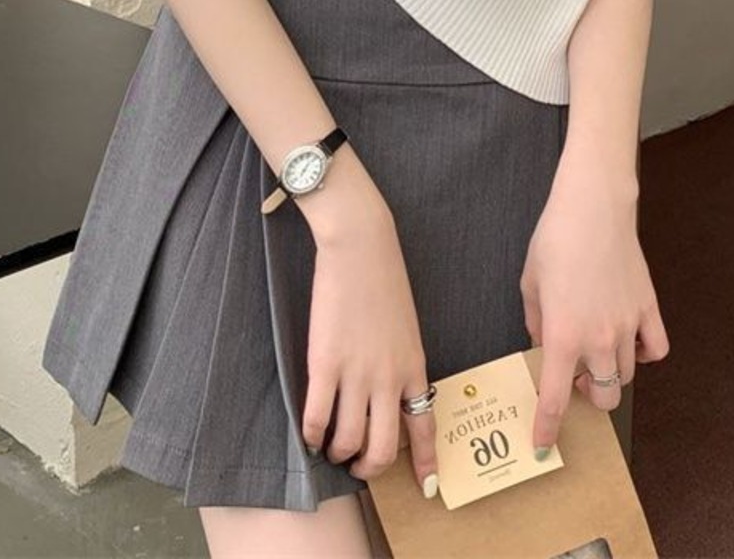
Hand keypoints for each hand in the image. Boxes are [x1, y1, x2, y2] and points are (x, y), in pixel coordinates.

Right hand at [301, 187, 439, 498]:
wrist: (361, 247)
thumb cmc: (384, 279)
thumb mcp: (406, 326)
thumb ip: (400, 362)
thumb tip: (389, 392)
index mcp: (414, 367)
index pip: (425, 426)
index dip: (425, 462)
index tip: (426, 486)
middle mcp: (389, 378)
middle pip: (383, 447)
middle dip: (368, 468)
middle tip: (356, 467)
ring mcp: (357, 372)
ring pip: (347, 439)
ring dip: (336, 453)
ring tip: (329, 448)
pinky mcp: (325, 362)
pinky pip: (316, 417)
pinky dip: (310, 434)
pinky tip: (307, 432)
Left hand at [519, 170, 669, 452]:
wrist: (594, 208)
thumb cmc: (555, 239)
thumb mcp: (530, 283)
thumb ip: (537, 323)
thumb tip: (545, 345)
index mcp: (563, 335)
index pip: (555, 398)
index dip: (548, 426)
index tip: (543, 443)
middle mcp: (599, 339)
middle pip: (604, 397)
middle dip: (588, 394)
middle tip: (575, 373)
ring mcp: (629, 325)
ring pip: (627, 376)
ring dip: (610, 373)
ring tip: (597, 350)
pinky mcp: (649, 308)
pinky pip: (655, 349)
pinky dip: (644, 354)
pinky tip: (629, 340)